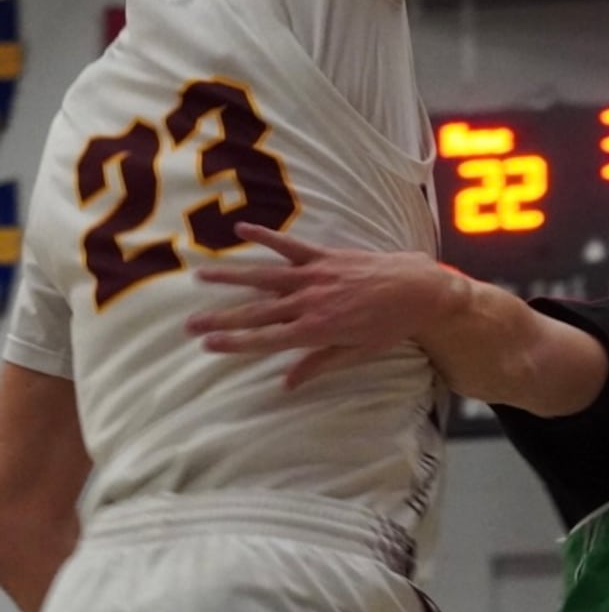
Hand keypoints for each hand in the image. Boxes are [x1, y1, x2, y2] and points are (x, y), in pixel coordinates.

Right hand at [187, 223, 454, 387]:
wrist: (418, 291)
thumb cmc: (390, 327)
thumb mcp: (357, 353)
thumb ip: (319, 364)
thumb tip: (286, 383)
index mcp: (316, 330)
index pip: (266, 340)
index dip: (234, 343)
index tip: (207, 345)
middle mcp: (309, 303)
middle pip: (256, 312)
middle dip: (221, 319)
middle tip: (189, 323)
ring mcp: (315, 277)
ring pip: (264, 277)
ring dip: (230, 277)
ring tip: (198, 276)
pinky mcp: (324, 257)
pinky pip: (289, 245)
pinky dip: (265, 236)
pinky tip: (240, 228)